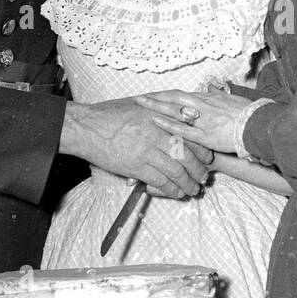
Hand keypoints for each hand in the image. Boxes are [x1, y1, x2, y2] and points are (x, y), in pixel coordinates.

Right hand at [60, 98, 211, 197]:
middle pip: (188, 155)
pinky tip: (176, 193)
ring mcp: (148, 150)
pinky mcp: (136, 166)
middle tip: (204, 178)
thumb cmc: (113, 114)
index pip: (191, 136)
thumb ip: (164, 109)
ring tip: (193, 190)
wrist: (88, 127)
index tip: (208, 158)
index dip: (203, 150)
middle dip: (199, 170)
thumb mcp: (142, 104)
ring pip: (177, 171)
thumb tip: (186, 113)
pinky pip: (160, 181)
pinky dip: (171, 189)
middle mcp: (158, 133)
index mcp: (162, 117)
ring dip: (187, 183)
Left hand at [135, 89, 251, 154]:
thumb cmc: (248, 112)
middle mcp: (203, 106)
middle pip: (173, 99)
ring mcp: (203, 120)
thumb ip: (218, 94)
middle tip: (138, 98)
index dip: (165, 95)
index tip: (152, 95)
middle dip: (155, 98)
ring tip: (141, 105)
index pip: (181, 95)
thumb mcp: (231, 99)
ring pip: (175, 110)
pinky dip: (169, 124)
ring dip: (156, 106)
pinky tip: (156, 121)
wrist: (259, 124)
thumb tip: (211, 88)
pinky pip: (184, 129)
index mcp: (208, 99)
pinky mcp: (206, 135)